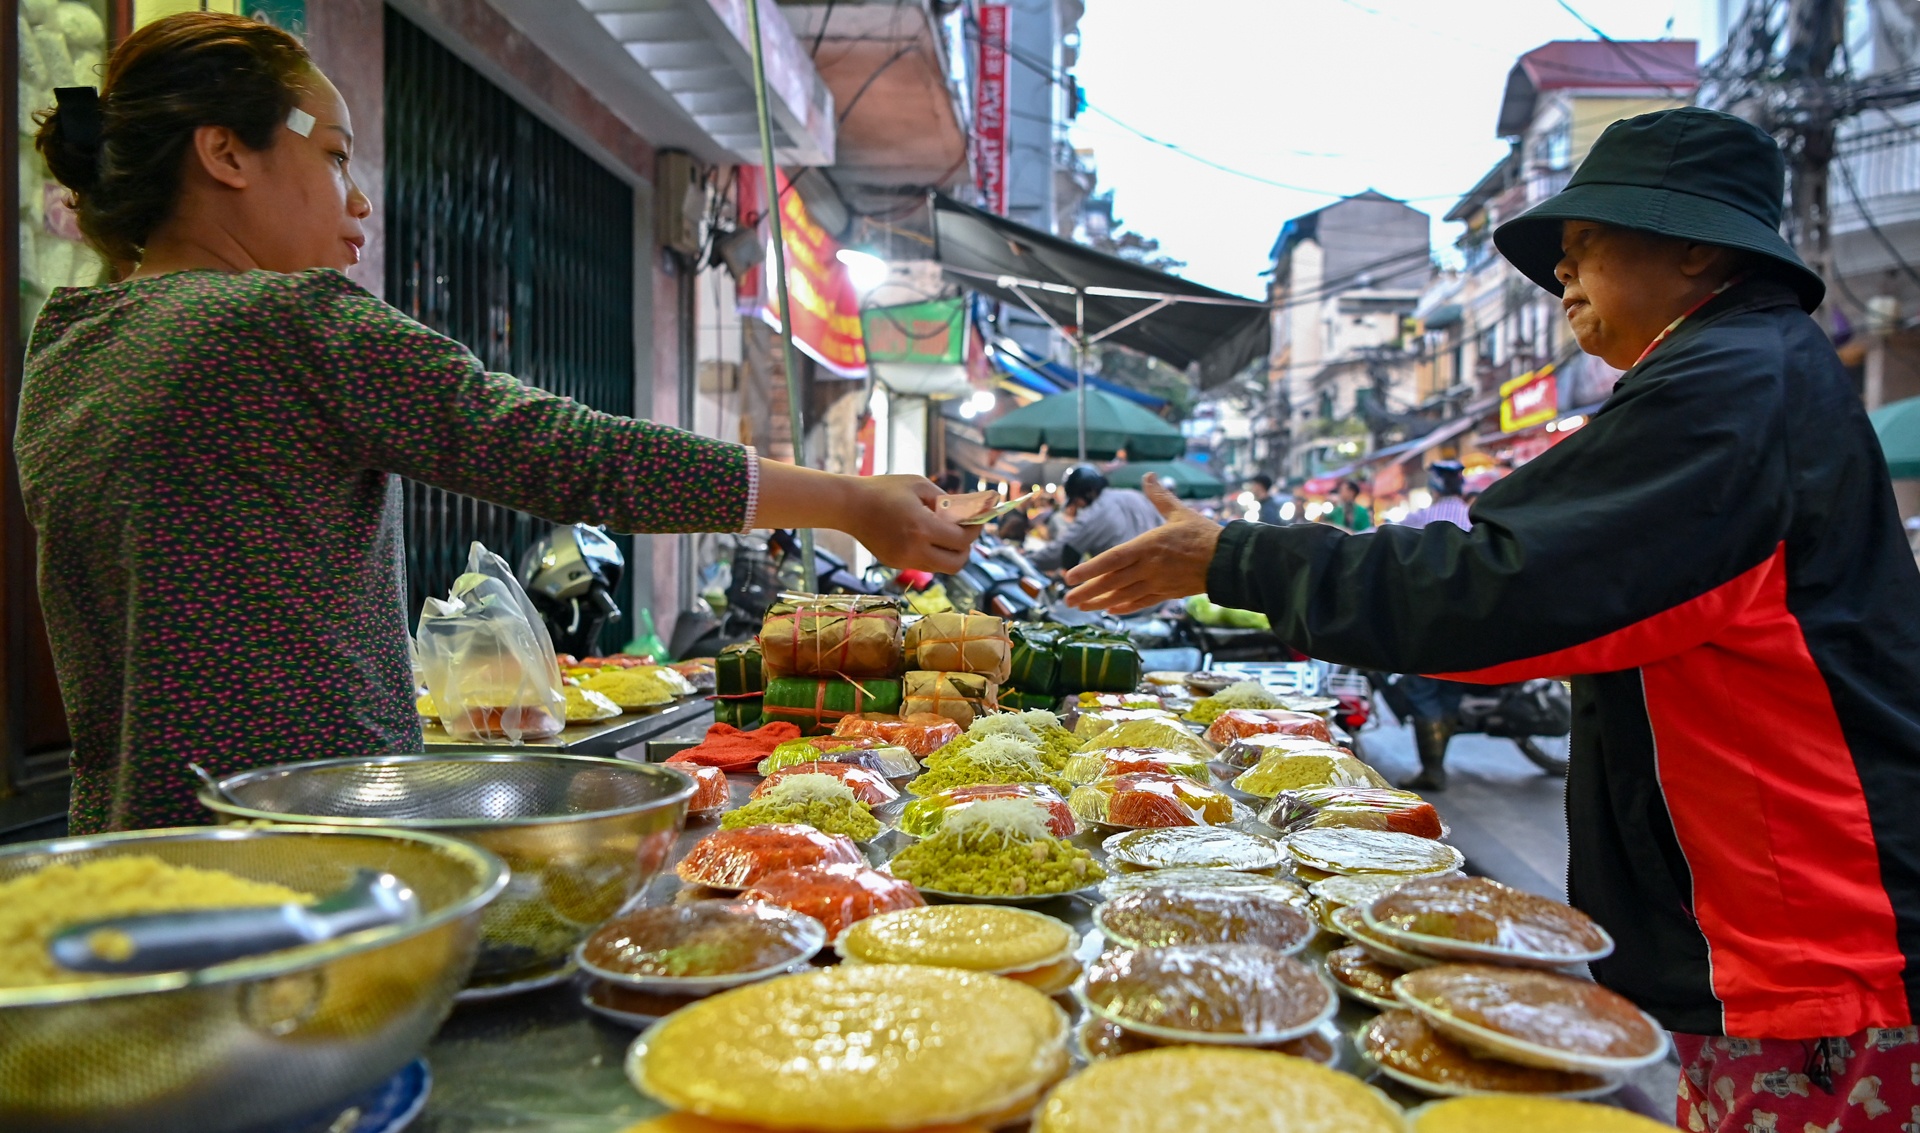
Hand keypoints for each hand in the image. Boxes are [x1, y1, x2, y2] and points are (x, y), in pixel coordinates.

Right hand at [842, 475, 978, 573]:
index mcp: (922, 528)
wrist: (849, 506)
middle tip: (964, 534)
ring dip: (949, 553)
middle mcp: (914, 550)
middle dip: (966, 550)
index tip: (977, 521)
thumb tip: (967, 512)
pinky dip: (931, 553)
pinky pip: (923, 564)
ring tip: (945, 534)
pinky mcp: (895, 564)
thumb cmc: (884, 489)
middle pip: (956, 564)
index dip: (974, 531)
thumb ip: (946, 500)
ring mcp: (903, 561)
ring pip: (940, 567)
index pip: (962, 540)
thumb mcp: (919, 485)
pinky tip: (924, 536)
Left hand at [1062, 475, 1221, 613]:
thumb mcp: (1179, 512)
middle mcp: (1149, 567)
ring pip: (1123, 595)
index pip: (1112, 559)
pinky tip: (1111, 610)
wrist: (1229, 561)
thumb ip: (1160, 496)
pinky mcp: (1167, 594)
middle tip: (1066, 600)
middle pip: (1112, 582)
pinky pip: (1141, 603)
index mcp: (1148, 546)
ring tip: (1081, 607)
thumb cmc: (1204, 534)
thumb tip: (1148, 475)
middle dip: (1087, 591)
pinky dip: (1125, 607)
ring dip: (1100, 602)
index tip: (1069, 577)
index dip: (1089, 569)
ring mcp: (1157, 583)